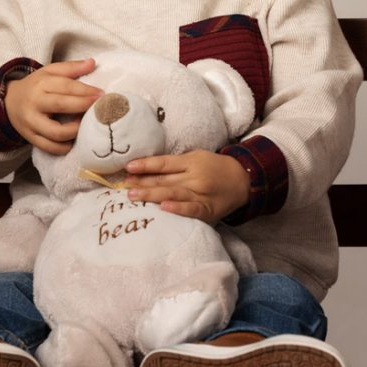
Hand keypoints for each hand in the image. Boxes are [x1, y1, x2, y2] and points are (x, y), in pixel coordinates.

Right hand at [4, 59, 102, 154]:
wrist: (9, 101)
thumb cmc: (36, 86)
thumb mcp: (49, 72)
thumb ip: (71, 67)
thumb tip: (92, 63)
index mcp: (40, 84)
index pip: (65, 86)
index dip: (86, 91)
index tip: (101, 94)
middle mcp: (34, 103)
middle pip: (61, 105)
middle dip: (83, 106)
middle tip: (100, 108)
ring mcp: (31, 122)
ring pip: (56, 132)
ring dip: (75, 130)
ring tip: (85, 125)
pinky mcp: (30, 138)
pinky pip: (50, 147)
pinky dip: (65, 147)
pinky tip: (74, 140)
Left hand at [124, 150, 250, 224]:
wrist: (243, 179)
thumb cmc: (214, 168)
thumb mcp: (196, 157)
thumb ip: (175, 163)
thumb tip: (146, 169)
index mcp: (190, 162)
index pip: (163, 163)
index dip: (145, 165)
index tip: (128, 167)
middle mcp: (194, 176)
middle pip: (164, 179)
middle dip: (142, 182)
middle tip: (123, 185)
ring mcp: (201, 193)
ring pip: (173, 193)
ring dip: (152, 195)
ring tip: (133, 196)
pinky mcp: (208, 209)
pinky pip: (192, 209)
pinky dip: (178, 209)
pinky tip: (164, 209)